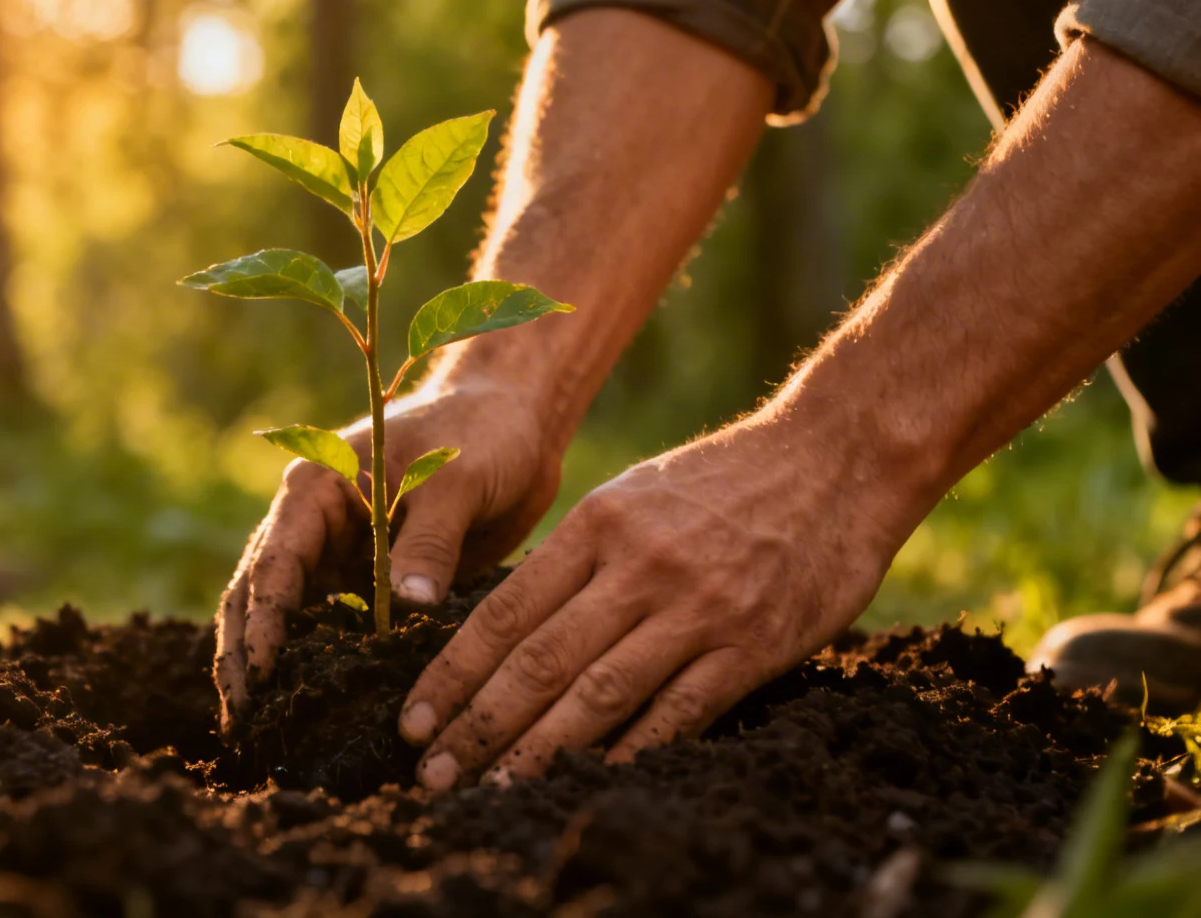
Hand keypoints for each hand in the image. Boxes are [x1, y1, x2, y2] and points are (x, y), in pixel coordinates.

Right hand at [213, 378, 564, 729]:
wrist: (517, 421)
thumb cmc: (481, 431)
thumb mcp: (455, 483)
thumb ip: (428, 543)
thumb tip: (406, 608)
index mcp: (316, 488)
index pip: (274, 564)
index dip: (262, 624)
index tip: (259, 677)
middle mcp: (315, 524)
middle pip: (259, 598)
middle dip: (246, 659)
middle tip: (243, 724)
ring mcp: (340, 556)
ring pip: (290, 620)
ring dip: (276, 670)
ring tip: (265, 730)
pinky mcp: (372, 582)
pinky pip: (339, 630)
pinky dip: (326, 666)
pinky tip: (324, 711)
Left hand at [396, 420, 907, 788]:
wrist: (837, 457)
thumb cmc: (724, 480)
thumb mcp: (634, 496)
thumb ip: (577, 558)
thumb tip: (509, 625)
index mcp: (598, 525)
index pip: (503, 612)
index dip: (452, 673)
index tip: (411, 719)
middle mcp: (638, 567)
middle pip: (539, 660)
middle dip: (477, 724)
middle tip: (432, 773)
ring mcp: (696, 608)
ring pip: (599, 694)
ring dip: (538, 751)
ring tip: (494, 791)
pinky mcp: (752, 644)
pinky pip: (680, 711)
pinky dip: (631, 753)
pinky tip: (590, 783)